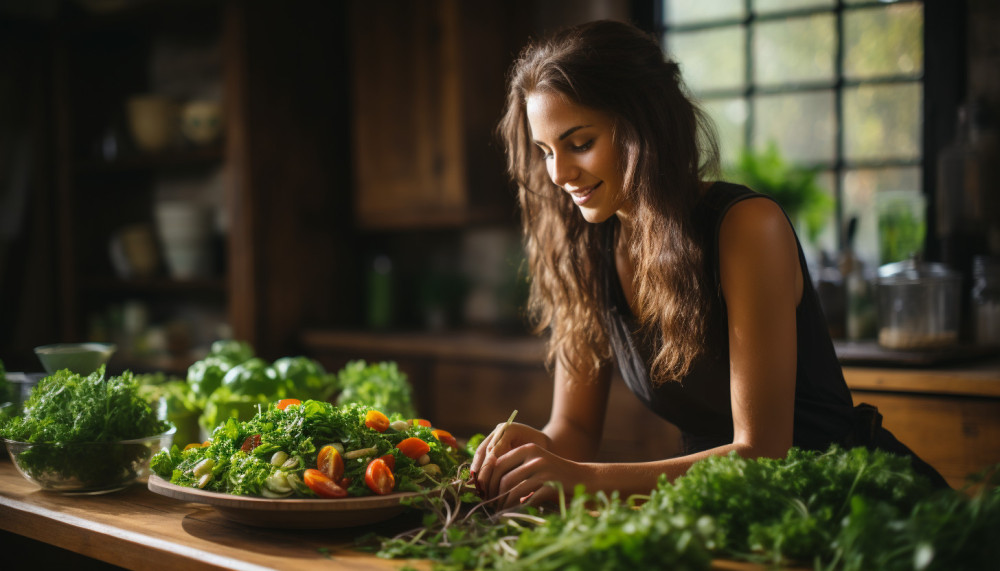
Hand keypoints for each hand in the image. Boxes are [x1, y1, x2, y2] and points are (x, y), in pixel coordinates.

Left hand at [470, 423, 588, 508]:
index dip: (488, 479)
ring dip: (503, 504)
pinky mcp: (550, 486)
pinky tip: (515, 512)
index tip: (484, 492)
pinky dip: (518, 508)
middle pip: (504, 478)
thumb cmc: (555, 474)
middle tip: (490, 504)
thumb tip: (487, 482)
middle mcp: (534, 457)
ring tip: (500, 511)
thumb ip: (516, 468)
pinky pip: (527, 499)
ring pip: (513, 490)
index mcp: (527, 449)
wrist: (584, 479)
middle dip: (494, 494)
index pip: (498, 463)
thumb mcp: (535, 463)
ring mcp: (543, 471)